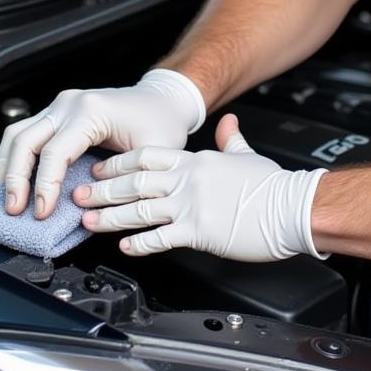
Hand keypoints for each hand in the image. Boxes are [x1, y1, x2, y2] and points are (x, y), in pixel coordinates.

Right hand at [0, 68, 205, 217]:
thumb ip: (123, 182)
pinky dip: (15, 158)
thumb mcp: (151, 155)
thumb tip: (92, 211)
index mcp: (91, 111)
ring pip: (17, 134)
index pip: (54, 151)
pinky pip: (26, 133)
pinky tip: (11, 180)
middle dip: (15, 178)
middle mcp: (69, 104)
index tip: (41, 212)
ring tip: (5, 198)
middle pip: (25, 140)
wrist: (164, 99)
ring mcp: (60, 106)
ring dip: (7, 167)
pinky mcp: (57, 113)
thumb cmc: (161, 123)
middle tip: (14, 210)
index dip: (44, 186)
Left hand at [74, 114, 327, 260]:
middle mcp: (188, 180)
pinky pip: (162, 237)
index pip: (146, 155)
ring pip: (140, 208)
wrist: (291, 207)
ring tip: (89, 220)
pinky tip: (125, 246)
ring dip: (110, 215)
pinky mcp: (200, 231)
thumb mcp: (246, 154)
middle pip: (135, 181)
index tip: (99, 168)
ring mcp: (192, 205)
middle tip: (79, 192)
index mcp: (195, 160)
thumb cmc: (272, 185)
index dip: (119, 162)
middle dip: (102, 187)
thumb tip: (228, 123)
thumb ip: (230, 139)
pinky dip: (140, 243)